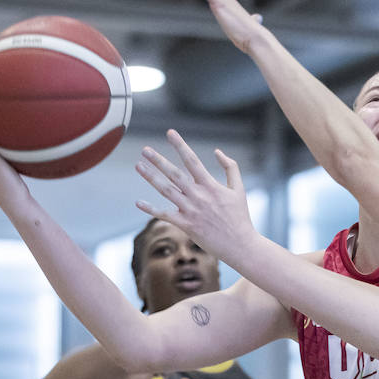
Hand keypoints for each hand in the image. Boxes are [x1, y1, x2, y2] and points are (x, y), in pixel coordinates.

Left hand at [135, 130, 257, 263]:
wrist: (240, 245)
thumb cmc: (240, 217)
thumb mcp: (239, 189)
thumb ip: (230, 167)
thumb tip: (217, 151)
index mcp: (211, 185)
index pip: (192, 160)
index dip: (180, 145)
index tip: (170, 132)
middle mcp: (198, 196)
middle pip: (174, 173)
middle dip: (158, 160)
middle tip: (145, 149)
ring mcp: (191, 211)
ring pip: (166, 190)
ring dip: (151, 177)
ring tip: (138, 166)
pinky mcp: (186, 225)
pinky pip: (165, 215)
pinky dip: (151, 209)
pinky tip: (138, 202)